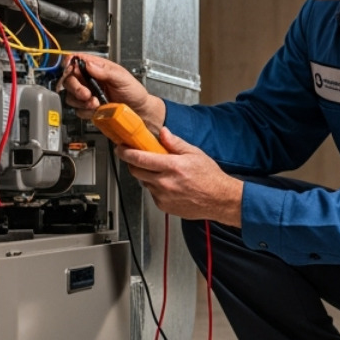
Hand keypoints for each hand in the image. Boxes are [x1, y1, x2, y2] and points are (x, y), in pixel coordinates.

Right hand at [59, 53, 165, 132]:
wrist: (139, 112)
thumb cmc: (134, 92)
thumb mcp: (123, 78)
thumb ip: (106, 71)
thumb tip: (90, 65)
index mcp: (97, 67)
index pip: (75, 60)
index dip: (69, 64)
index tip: (71, 71)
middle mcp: (89, 80)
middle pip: (68, 79)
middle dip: (75, 87)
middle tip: (86, 94)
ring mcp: (88, 94)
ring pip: (71, 96)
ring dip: (81, 101)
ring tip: (96, 103)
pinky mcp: (88, 108)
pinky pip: (78, 110)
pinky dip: (86, 111)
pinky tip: (96, 110)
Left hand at [119, 127, 242, 225]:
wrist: (219, 200)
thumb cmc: (210, 177)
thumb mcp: (194, 153)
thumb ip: (175, 143)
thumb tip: (163, 133)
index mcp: (172, 166)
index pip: (140, 158)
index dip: (126, 152)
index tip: (121, 148)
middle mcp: (165, 183)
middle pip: (136, 171)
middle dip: (133, 163)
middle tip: (137, 157)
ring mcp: (163, 196)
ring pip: (144, 182)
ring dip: (146, 175)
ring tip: (162, 172)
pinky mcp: (164, 206)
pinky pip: (152, 193)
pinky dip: (155, 187)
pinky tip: (168, 184)